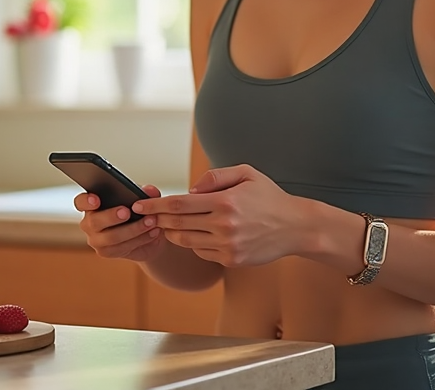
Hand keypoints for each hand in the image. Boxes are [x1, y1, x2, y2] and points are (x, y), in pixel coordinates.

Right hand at [73, 185, 165, 262]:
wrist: (148, 234)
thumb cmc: (139, 211)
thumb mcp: (144, 198)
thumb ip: (146, 192)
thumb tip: (149, 190)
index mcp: (92, 204)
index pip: (81, 201)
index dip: (86, 201)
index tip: (96, 199)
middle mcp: (89, 222)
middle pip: (94, 221)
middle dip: (111, 216)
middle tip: (127, 212)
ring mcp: (96, 239)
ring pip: (111, 237)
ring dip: (133, 229)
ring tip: (150, 222)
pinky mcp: (106, 252)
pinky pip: (122, 247)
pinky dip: (140, 239)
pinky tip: (153, 232)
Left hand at [132, 165, 301, 267]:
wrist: (295, 227)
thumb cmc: (268, 197)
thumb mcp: (246, 173)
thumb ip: (215, 177)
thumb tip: (190, 190)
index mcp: (224, 202)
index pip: (178, 204)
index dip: (155, 205)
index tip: (139, 205)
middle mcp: (224, 225)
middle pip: (176, 224)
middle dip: (157, 219)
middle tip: (145, 215)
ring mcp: (227, 245)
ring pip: (185, 240)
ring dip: (172, 232)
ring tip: (167, 224)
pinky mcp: (231, 260)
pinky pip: (201, 252)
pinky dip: (194, 243)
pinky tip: (197, 234)